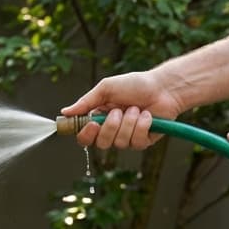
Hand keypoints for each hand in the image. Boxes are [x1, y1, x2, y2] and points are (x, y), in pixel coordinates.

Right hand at [60, 71, 182, 148]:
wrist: (163, 87)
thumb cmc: (135, 85)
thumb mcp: (106, 88)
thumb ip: (85, 102)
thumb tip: (65, 112)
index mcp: (99, 119)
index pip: (84, 136)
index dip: (85, 134)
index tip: (92, 124)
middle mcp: (111, 131)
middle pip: (100, 143)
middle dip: (110, 126)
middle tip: (119, 111)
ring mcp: (126, 138)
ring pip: (119, 143)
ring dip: (128, 123)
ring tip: (136, 109)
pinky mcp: (142, 142)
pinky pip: (136, 142)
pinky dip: (142, 126)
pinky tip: (147, 116)